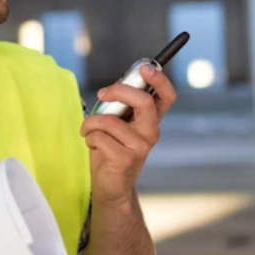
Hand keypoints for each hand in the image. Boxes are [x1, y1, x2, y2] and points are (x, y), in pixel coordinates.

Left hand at [80, 65, 176, 204]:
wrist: (110, 186)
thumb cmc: (111, 150)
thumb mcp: (118, 125)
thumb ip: (119, 108)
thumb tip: (109, 89)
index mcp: (151, 120)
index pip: (166, 97)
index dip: (159, 80)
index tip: (144, 68)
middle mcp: (151, 132)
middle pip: (143, 102)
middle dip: (119, 91)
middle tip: (102, 93)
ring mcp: (140, 147)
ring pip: (110, 120)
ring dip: (91, 122)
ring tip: (88, 130)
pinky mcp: (125, 159)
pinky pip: (99, 136)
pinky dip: (89, 137)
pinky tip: (92, 145)